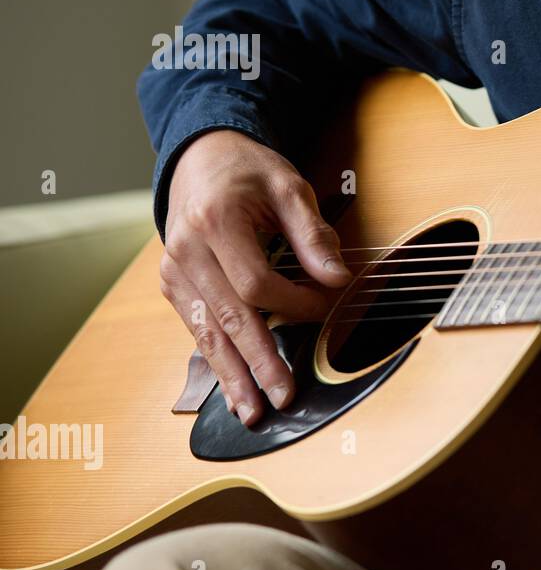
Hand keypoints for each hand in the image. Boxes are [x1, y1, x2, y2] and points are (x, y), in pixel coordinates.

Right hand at [160, 130, 351, 424]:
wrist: (201, 158)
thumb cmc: (248, 172)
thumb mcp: (290, 188)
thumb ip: (313, 236)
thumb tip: (338, 280)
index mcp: (215, 222)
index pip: (256, 283)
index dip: (295, 303)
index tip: (326, 308)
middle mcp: (186, 251)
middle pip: (228, 317)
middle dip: (258, 361)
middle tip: (283, 396)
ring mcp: (175, 272)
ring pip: (206, 333)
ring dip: (232, 375)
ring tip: (252, 412)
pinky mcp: (174, 286)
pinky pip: (197, 329)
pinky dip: (217, 360)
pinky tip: (232, 388)